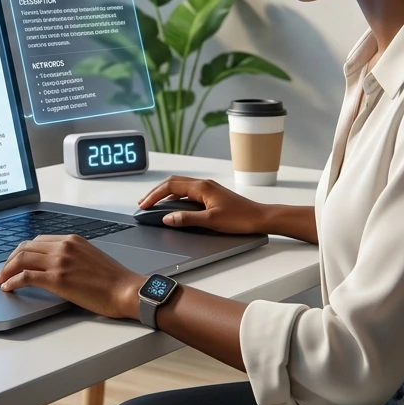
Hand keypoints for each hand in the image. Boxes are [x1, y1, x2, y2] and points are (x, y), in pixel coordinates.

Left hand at [0, 235, 145, 319]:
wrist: (127, 290)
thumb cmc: (114, 280)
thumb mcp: (91, 257)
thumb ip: (72, 256)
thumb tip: (56, 265)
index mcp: (72, 240)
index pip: (38, 240)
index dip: (22, 251)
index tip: (15, 261)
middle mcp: (64, 247)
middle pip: (25, 247)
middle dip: (10, 259)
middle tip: (3, 271)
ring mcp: (60, 262)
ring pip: (21, 259)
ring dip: (6, 270)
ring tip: (1, 280)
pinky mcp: (57, 279)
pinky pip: (26, 276)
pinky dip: (12, 281)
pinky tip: (8, 287)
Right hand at [138, 176, 266, 233]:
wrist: (259, 217)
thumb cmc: (240, 218)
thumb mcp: (210, 221)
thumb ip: (187, 219)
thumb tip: (168, 218)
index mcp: (202, 187)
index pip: (170, 186)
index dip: (154, 195)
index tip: (144, 204)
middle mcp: (204, 184)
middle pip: (173, 183)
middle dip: (156, 192)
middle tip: (144, 203)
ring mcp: (208, 189)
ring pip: (180, 186)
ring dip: (165, 194)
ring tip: (154, 204)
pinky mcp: (211, 194)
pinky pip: (187, 191)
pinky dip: (175, 197)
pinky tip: (173, 206)